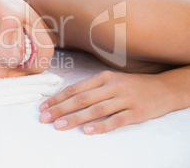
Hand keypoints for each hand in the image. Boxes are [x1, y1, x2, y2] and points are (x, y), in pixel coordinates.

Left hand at [39, 70, 177, 134]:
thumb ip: (91, 88)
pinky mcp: (137, 113)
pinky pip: (116, 121)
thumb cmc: (131, 85)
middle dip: (60, 109)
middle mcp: (113, 86)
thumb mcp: (111, 80)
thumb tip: (66, 98)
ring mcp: (125, 99)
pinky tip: (87, 131)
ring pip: (96, 110)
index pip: (75, 88)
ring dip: (76, 118)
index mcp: (104, 77)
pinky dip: (101, 126)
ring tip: (60, 126)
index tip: (43, 107)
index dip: (58, 98)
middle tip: (45, 118)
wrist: (164, 88)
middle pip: (82, 99)